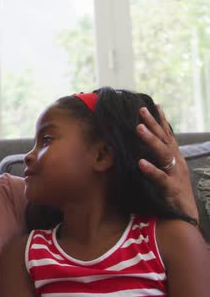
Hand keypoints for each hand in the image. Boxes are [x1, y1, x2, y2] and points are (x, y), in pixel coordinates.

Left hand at [137, 105, 198, 220]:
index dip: (162, 121)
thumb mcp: (167, 173)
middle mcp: (177, 163)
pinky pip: (161, 178)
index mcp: (175, 159)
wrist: (186, 218)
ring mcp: (176, 175)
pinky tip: (140, 163)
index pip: (169, 136)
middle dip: (154, 124)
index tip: (155, 105)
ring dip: (150, 140)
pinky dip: (151, 170)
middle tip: (141, 110)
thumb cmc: (172, 195)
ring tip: (138, 129)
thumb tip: (140, 149)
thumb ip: (157, 161)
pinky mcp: (172, 189)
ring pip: (163, 154)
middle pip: (165, 140)